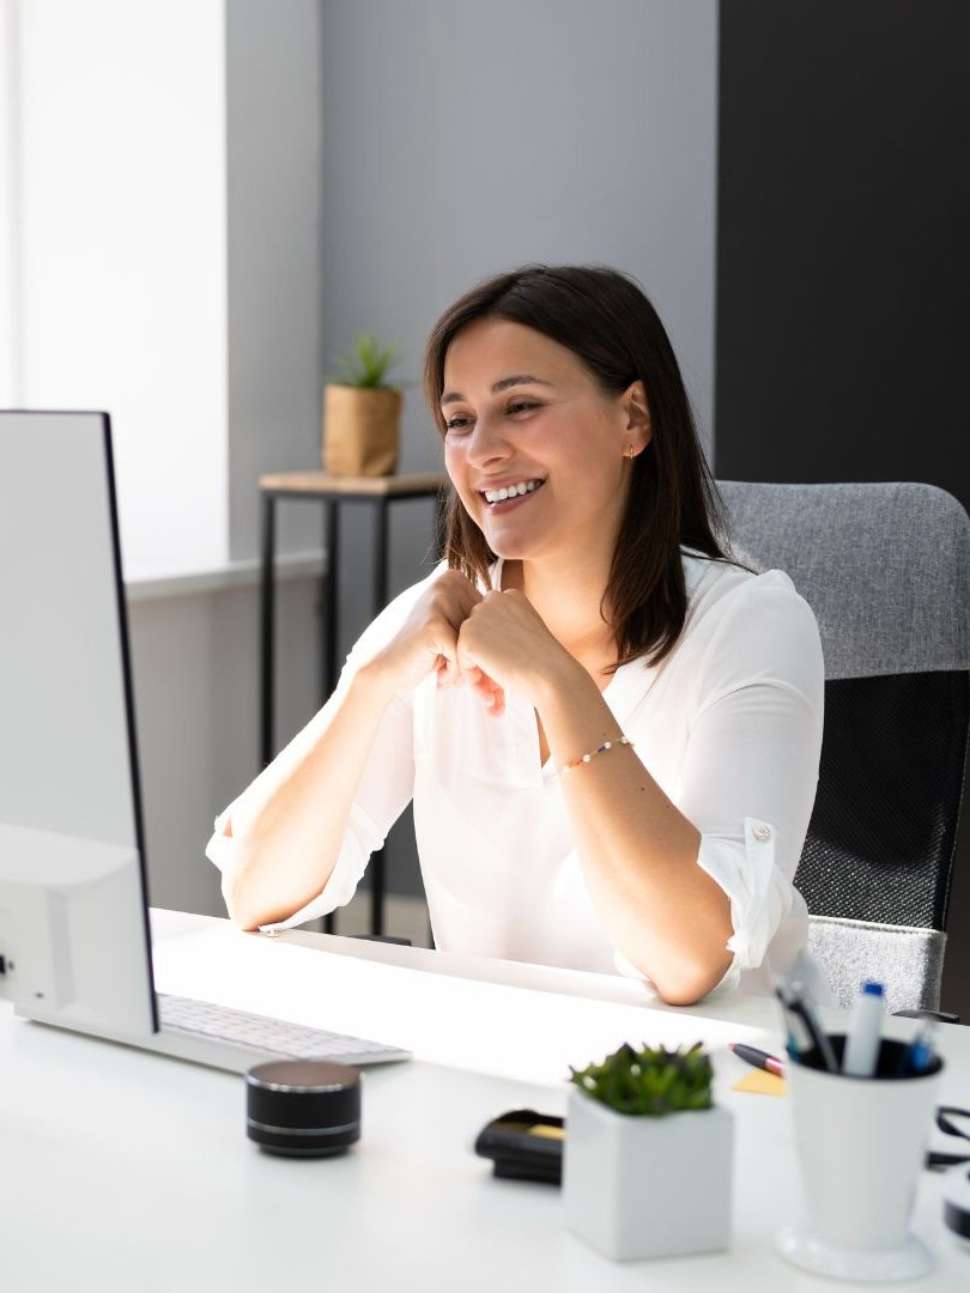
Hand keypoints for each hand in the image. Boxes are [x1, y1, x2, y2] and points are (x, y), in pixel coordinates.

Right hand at [367, 569, 504, 701]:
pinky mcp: (434, 625)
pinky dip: (455, 674)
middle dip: (490, 667)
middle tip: (490, 696)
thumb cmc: (421, 653)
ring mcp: (439, 601)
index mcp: (455, 578)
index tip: (496, 680)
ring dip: (474, 675)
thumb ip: (478, 622)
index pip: (491, 616)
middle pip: (486, 630)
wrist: (382, 669)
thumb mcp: (452, 630)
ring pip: (477, 645)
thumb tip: (526, 623)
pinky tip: (439, 680)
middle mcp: (448, 582)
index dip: (495, 650)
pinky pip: (462, 657)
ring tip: (462, 687)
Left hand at [455, 589, 573, 715]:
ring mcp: (479, 615)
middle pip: (475, 633)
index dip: (496, 648)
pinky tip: (490, 689)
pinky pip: (460, 659)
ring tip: (494, 694)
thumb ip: (505, 632)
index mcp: (511, 596)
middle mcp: (494, 599)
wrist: (553, 675)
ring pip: (466, 646)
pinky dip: (472, 677)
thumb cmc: (546, 663)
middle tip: (497, 688)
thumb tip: (481, 645)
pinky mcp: (468, 635)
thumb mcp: (527, 636)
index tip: (512, 666)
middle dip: (483, 660)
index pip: (489, 623)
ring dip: (477, 670)